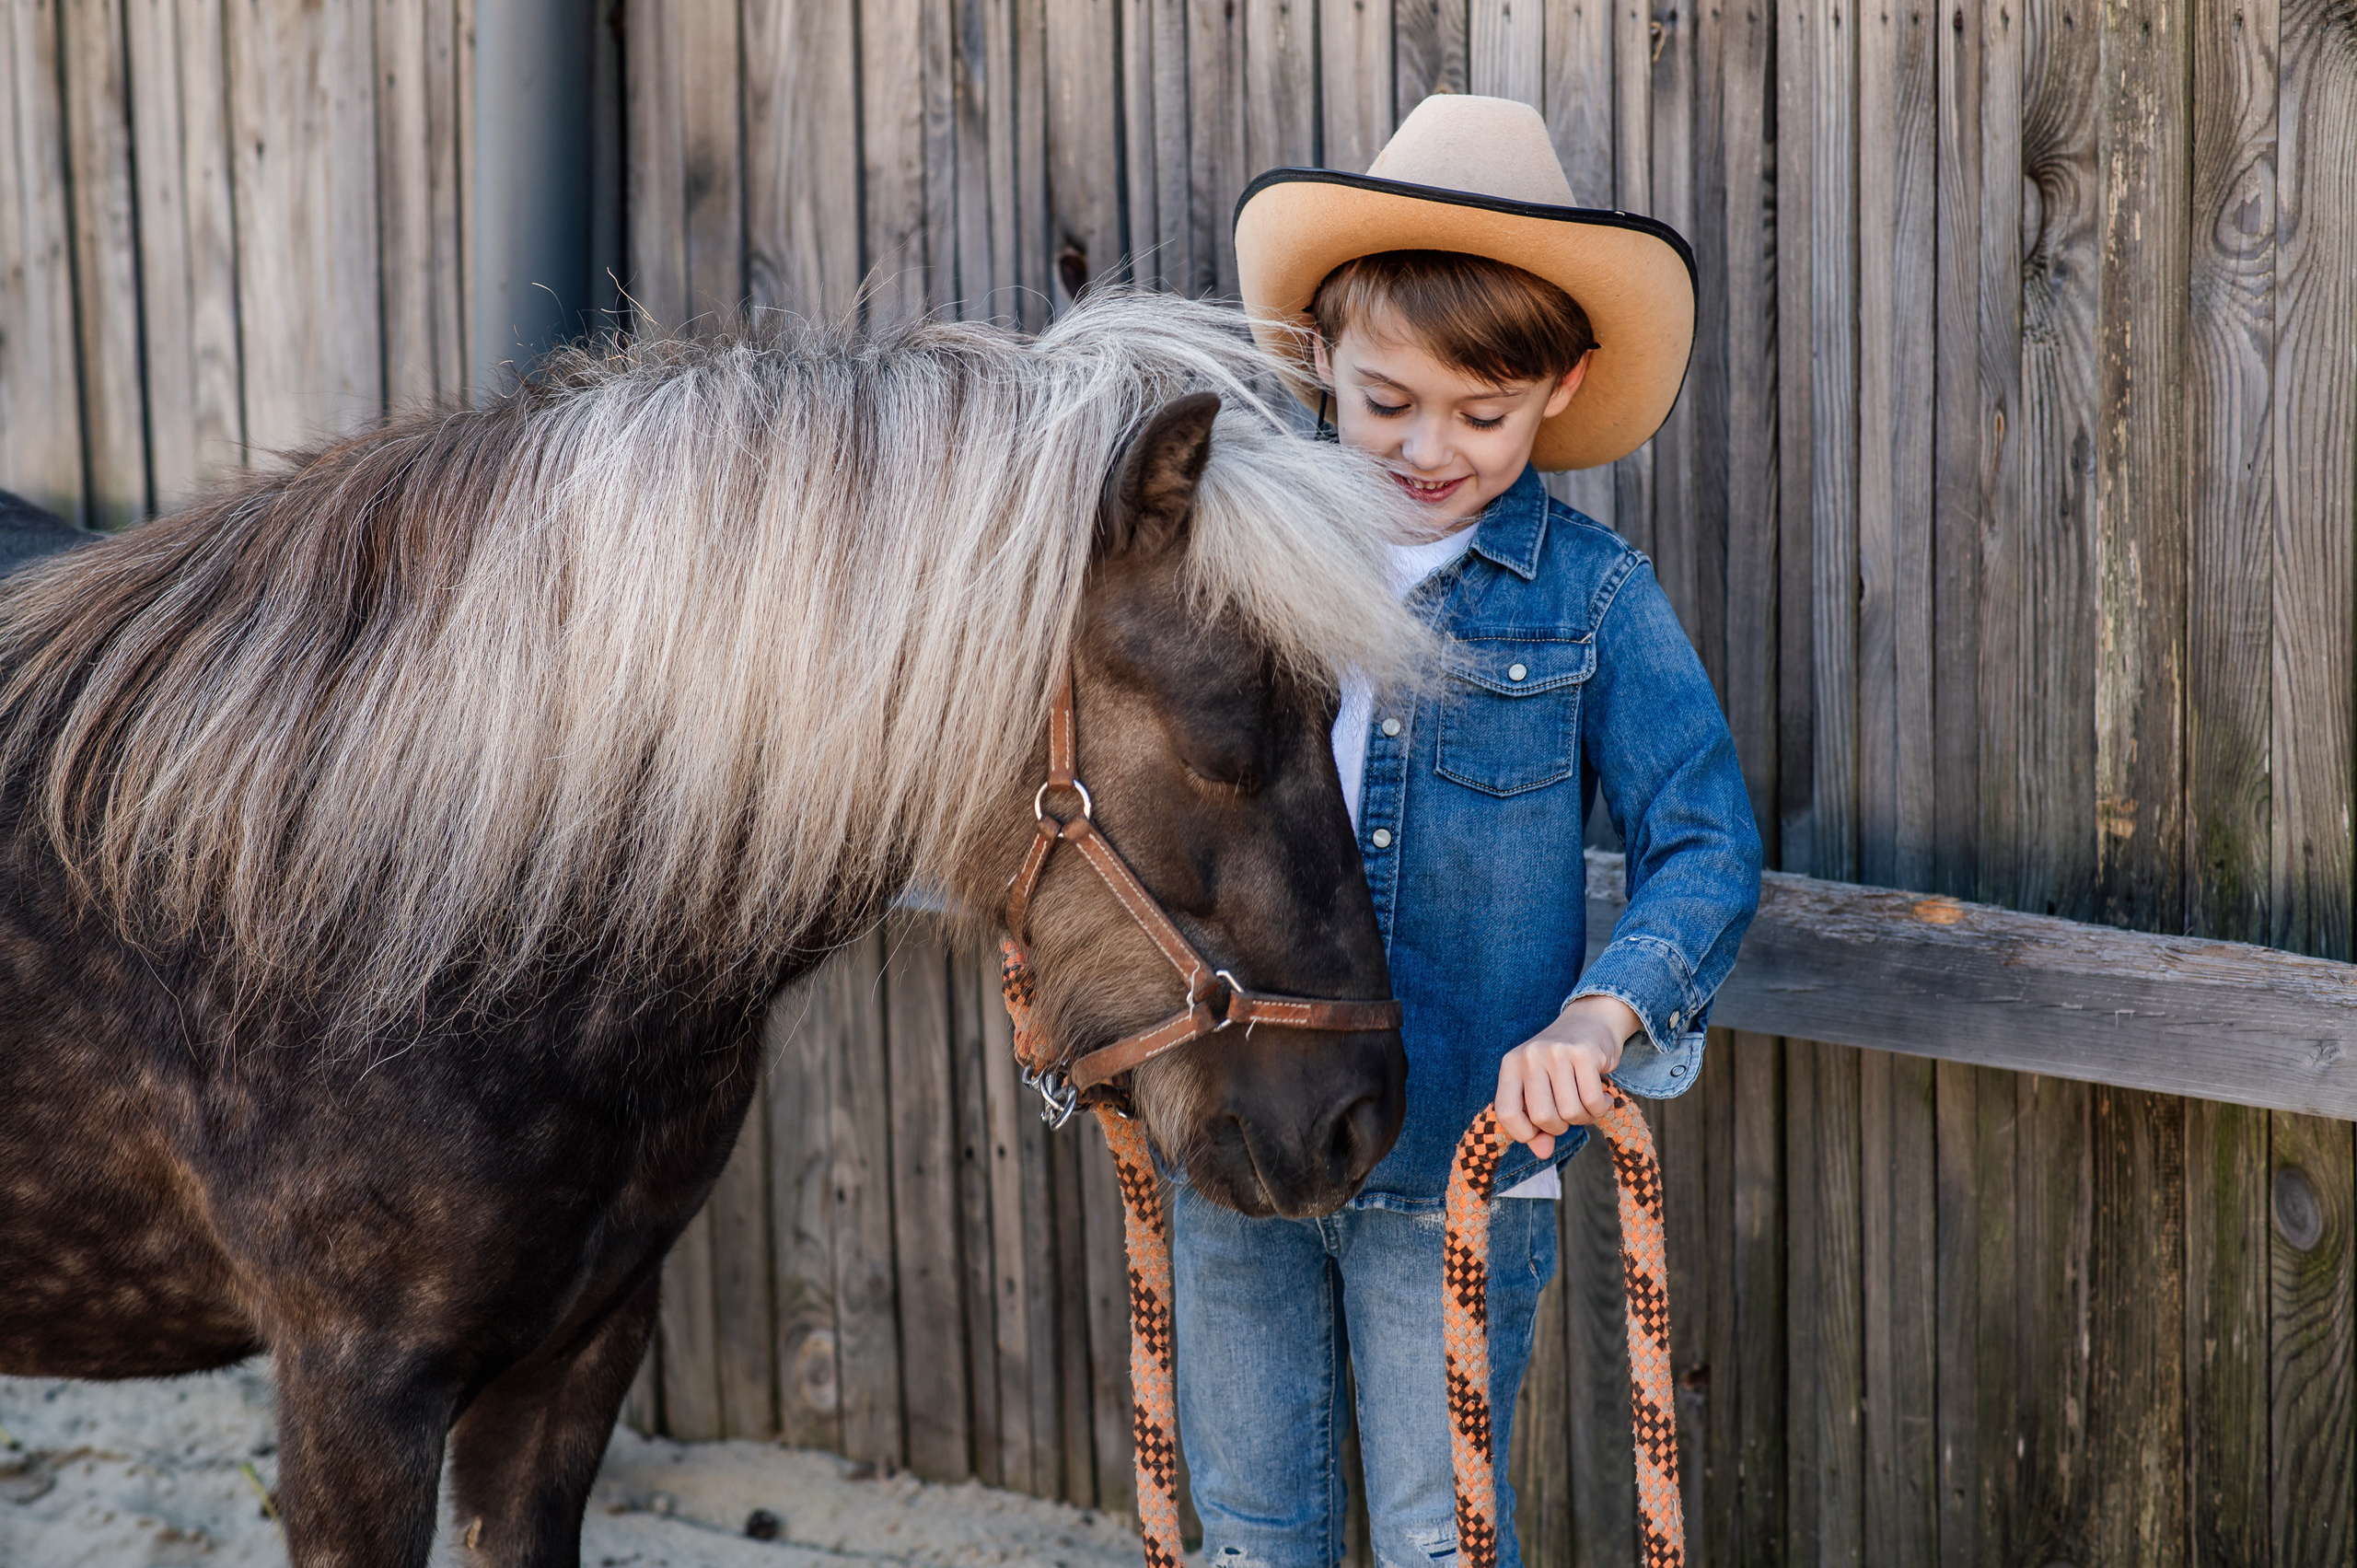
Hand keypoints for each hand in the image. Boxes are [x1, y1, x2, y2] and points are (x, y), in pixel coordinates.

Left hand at [1495, 995, 1642, 1157]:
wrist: (1590, 1021)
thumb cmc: (1561, 1064)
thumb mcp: (1540, 1087)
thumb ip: (1537, 1123)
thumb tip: (1542, 1153)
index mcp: (1511, 1065)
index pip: (1506, 1113)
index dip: (1523, 1133)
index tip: (1539, 1132)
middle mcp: (1530, 1056)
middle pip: (1543, 1117)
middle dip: (1561, 1126)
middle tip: (1570, 1114)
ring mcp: (1557, 1053)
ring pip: (1570, 1112)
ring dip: (1584, 1118)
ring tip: (1587, 1104)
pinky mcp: (1584, 1054)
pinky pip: (1593, 1102)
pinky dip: (1601, 1109)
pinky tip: (1603, 1098)